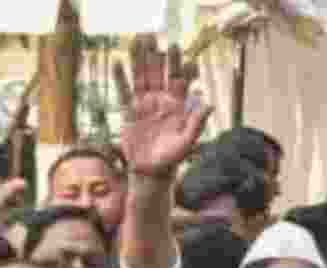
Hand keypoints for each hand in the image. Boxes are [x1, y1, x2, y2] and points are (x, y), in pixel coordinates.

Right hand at [115, 35, 211, 177]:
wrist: (151, 172)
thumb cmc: (172, 158)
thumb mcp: (187, 143)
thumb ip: (197, 123)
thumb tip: (208, 104)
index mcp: (177, 104)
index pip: (178, 79)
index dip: (178, 64)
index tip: (176, 48)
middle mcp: (161, 100)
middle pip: (158, 73)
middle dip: (156, 55)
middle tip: (153, 36)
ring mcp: (144, 103)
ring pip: (141, 76)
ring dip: (139, 59)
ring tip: (136, 41)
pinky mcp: (128, 111)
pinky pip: (123, 91)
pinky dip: (120, 77)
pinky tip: (117, 62)